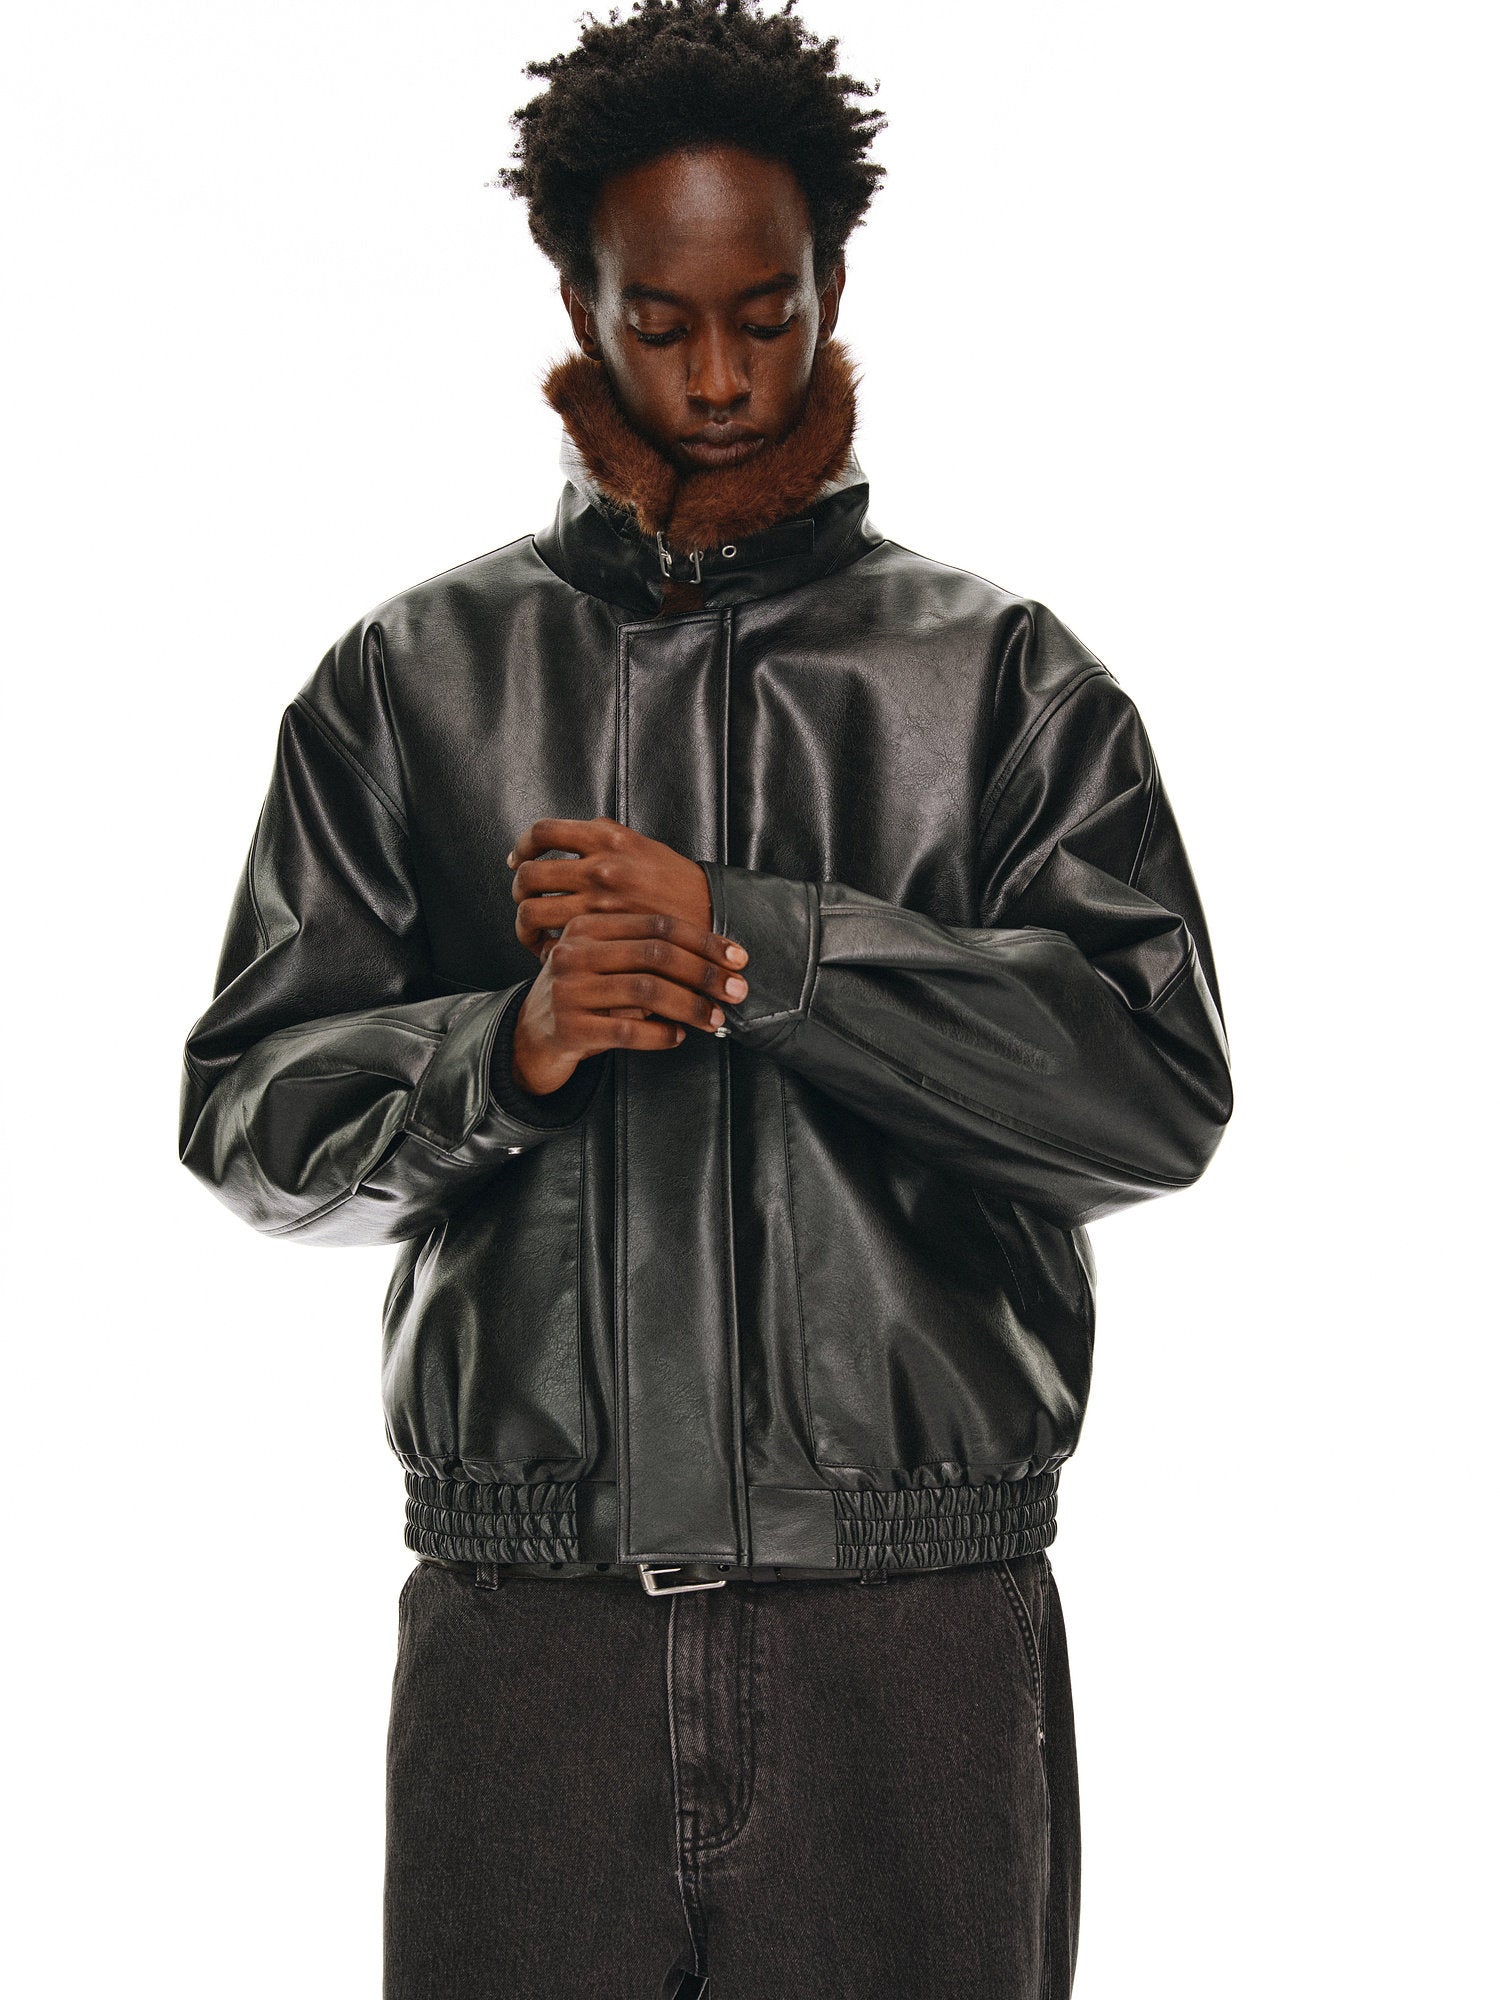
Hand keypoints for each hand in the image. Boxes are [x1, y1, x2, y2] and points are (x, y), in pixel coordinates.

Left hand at [507, 815, 711, 959]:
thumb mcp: (640, 843)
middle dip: (519, 891)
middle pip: (529, 876)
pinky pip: (556, 941)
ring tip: (534, 933)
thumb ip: (603, 835)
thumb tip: (566, 835)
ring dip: (525, 925)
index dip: (523, 846)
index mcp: (606, 838)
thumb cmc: (673, 882)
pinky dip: (547, 947)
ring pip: (533, 912)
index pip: (543, 832)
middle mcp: (599, 867)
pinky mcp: (604, 935)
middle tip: (525, 900)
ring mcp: (600, 903)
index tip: (519, 860)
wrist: (709, 915)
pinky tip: (555, 949)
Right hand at [509, 911, 750, 1095]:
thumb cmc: (585, 996)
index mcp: (587, 926)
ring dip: (690, 1006)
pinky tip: (677, 1037)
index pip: (657, 924)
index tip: (737, 957)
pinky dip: (661, 1034)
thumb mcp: (606, 963)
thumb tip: (719, 963)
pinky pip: (628, 1030)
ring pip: (647, 991)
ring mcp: (569, 990)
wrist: (533, 1036)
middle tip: (737, 989)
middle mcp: (575, 952)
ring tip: (714, 1018)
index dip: (703, 940)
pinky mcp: (570, 1028)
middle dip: (704, 972)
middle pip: (655, 954)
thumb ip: (647, 954)